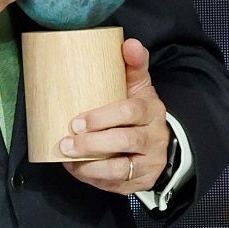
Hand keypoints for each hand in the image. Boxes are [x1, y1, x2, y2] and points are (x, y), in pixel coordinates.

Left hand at [60, 38, 170, 193]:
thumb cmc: (140, 112)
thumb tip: (129, 41)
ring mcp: (149, 163)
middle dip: (93, 143)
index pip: (130, 111)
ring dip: (91, 165)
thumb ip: (133, 65)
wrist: (162, 144)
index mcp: (151, 111)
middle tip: (66, 142)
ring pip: (120, 168)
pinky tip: (76, 169)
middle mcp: (154, 138)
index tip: (76, 120)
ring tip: (68, 158)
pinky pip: (116, 185)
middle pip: (125, 140)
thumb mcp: (139, 88)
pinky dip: (94, 179)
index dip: (102, 117)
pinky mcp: (140, 182)